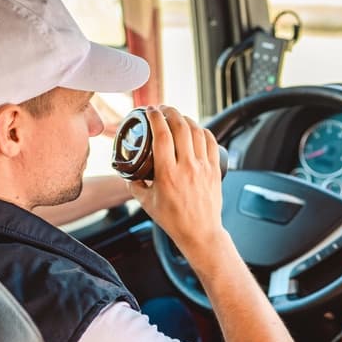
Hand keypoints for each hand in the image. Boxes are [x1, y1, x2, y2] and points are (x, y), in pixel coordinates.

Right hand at [128, 106, 226, 256]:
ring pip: (196, 131)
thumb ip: (133, 184)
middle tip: (162, 109)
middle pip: (180, 127)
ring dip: (185, 119)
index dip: (155, 118)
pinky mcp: (214, 170)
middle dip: (170, 112)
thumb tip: (127, 171)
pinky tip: (195, 128)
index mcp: (167, 174)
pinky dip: (202, 130)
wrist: (199, 232)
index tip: (149, 111)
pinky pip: (211, 142)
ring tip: (176, 117)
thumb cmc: (173, 220)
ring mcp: (203, 168)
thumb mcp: (146, 202)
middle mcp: (187, 168)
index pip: (161, 136)